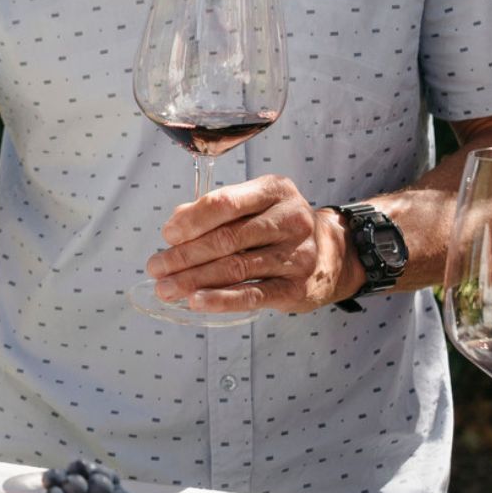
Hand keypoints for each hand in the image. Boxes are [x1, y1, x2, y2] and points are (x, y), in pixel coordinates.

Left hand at [143, 175, 352, 315]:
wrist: (334, 254)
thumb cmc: (280, 227)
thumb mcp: (255, 205)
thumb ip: (215, 210)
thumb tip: (175, 224)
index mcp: (274, 191)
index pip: (226, 203)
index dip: (192, 220)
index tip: (167, 236)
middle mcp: (289, 220)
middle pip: (226, 239)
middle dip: (184, 255)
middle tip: (156, 267)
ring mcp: (296, 255)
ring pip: (235, 268)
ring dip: (194, 280)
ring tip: (166, 288)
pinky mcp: (296, 287)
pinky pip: (252, 294)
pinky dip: (221, 299)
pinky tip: (196, 301)